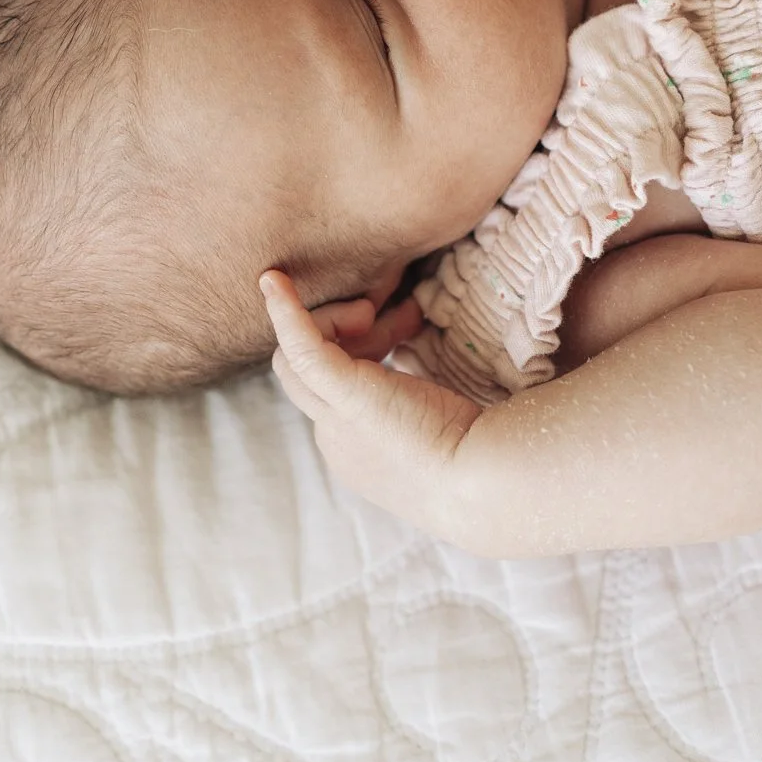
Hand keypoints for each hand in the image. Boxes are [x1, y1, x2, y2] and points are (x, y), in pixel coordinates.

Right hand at [261, 270, 480, 533]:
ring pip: (296, 359)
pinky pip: (298, 347)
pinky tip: (274, 279)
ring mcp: (333, 423)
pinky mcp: (344, 396)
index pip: (333, 389)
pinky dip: (285, 312)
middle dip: (342, 335)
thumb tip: (412, 365)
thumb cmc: (481, 455)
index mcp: (357, 450)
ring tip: (375, 310)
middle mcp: (336, 440)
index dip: (362, 348)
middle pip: (308, 373)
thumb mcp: (438, 422)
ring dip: (329, 321)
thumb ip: (416, 399)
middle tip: (388, 316)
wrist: (486, 482)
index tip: (406, 327)